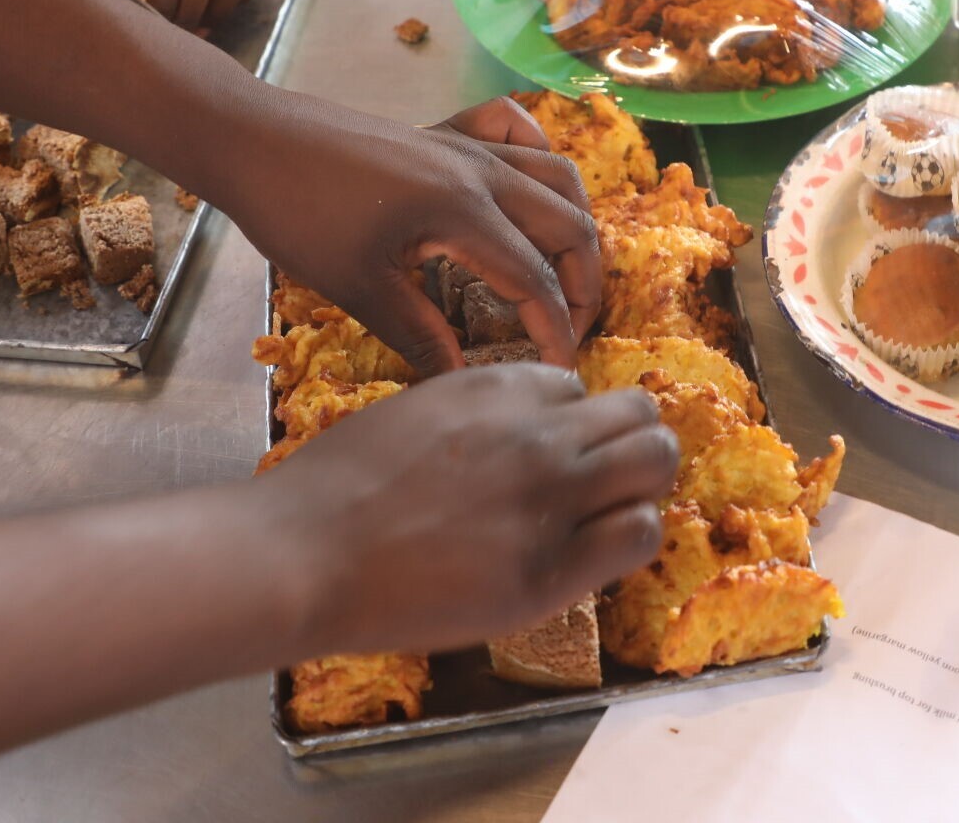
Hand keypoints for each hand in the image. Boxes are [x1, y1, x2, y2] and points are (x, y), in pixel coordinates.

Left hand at [215, 93, 597, 376]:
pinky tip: (527, 190)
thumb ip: (421, 335)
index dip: (555, 332)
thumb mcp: (358, 287)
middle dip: (583, 284)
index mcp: (462, 211)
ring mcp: (465, 145)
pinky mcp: (443, 132)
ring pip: (557, 176)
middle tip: (567, 331)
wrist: (251, 140)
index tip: (558, 374)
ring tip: (564, 275)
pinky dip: (537, 155)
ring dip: (574, 226)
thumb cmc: (296, 214)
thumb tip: (464, 381)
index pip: (533, 280)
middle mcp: (479, 172)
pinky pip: (514, 130)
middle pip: (569, 225)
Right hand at [260, 365, 674, 656]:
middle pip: (638, 412)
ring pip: (655, 460)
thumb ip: (473, 415)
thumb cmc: (334, 489)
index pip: (577, 387)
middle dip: (629, 440)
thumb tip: (512, 430)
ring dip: (642, 483)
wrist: (303, 554)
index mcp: (496, 388)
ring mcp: (549, 499)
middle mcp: (536, 433)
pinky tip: (594, 554)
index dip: (567, 422)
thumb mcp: (411, 413)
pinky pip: (639, 533)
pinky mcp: (550, 569)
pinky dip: (630, 538)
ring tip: (610, 513)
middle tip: (604, 480)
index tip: (547, 455)